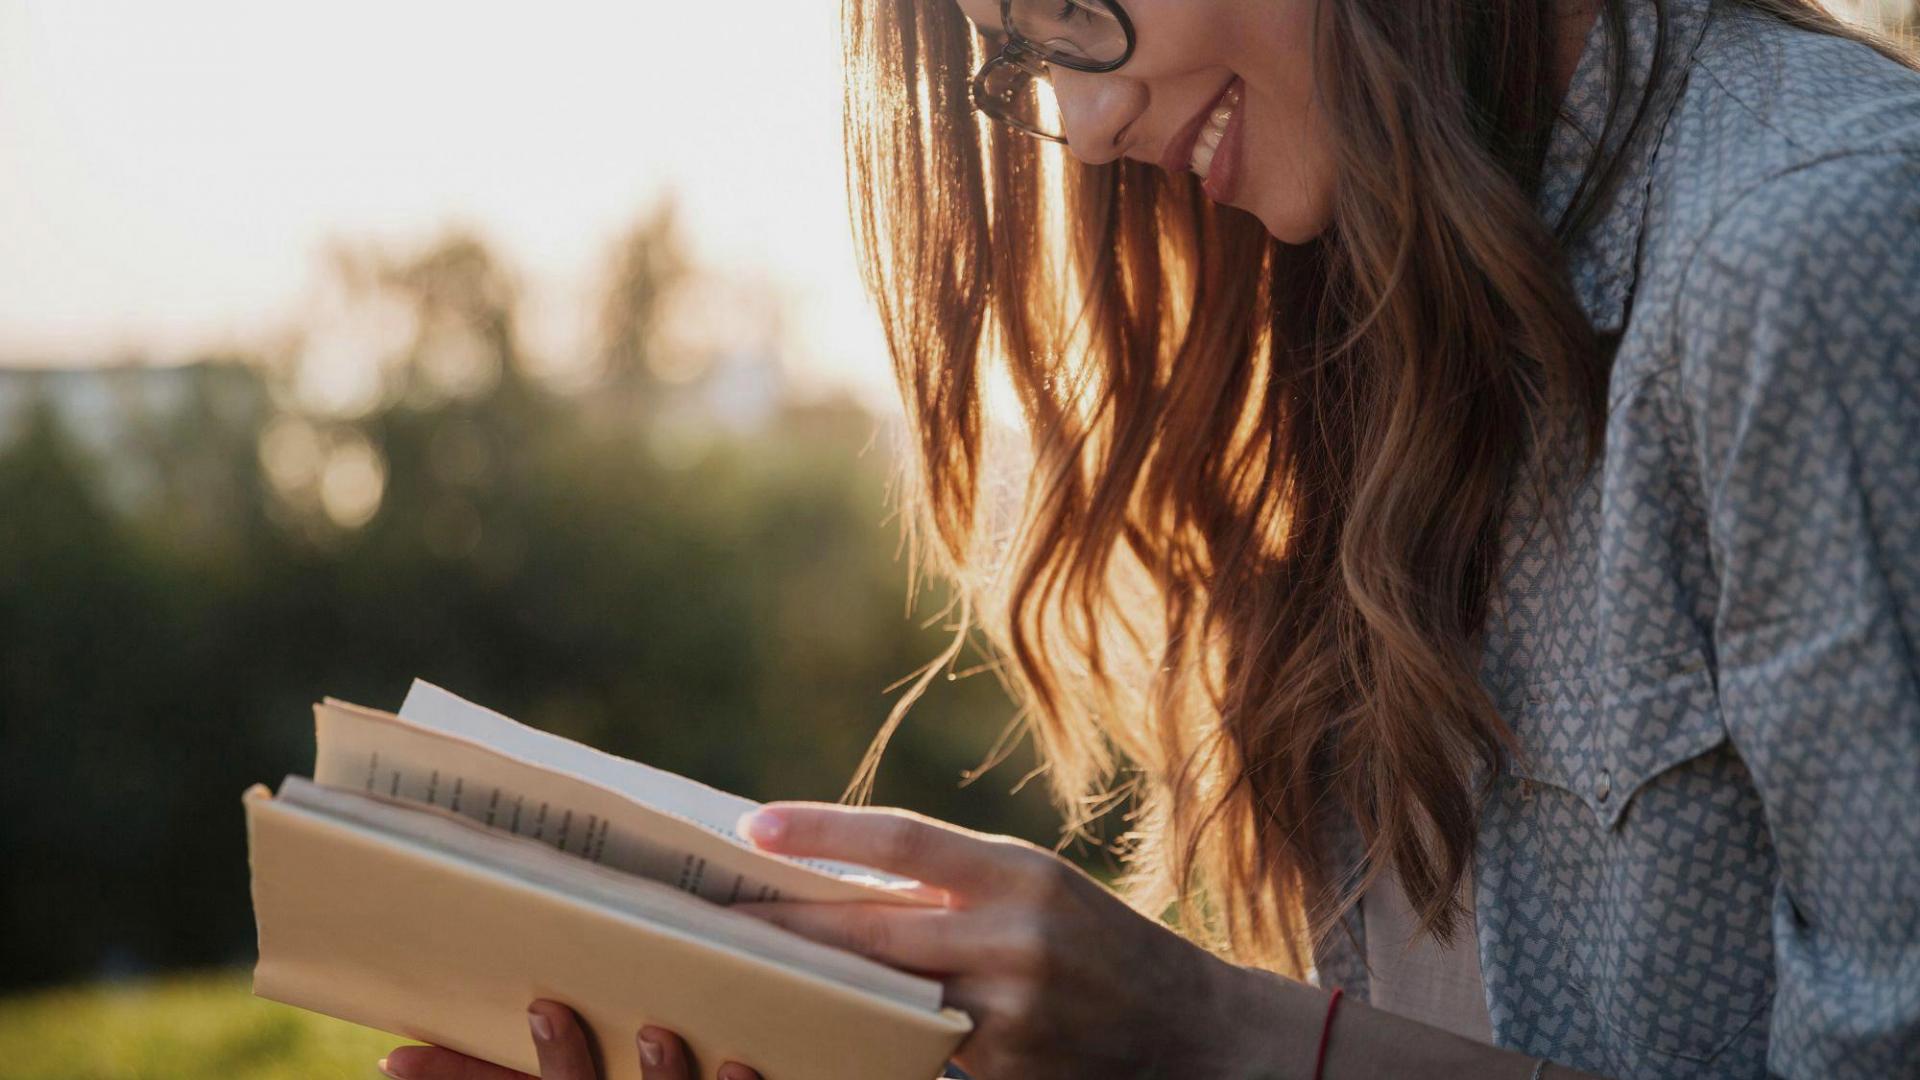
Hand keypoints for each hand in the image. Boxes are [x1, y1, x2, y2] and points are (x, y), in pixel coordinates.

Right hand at [378, 999, 763, 1079]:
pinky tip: (739, 1063)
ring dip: (659, 1076)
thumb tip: (525, 940)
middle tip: (545, 1007)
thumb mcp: (602, 1038)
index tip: (395, 1059)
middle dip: (560, 1063)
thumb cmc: (659, 1043)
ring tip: (656, 1035)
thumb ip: (565, 1015)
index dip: (452, 1075)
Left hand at [731, 802, 1270, 1079]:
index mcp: (1019, 871)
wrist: (1191, 1031)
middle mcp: (1014, 934)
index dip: (821, 829)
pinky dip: (869, 1033)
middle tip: (714, 914)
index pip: (902, 836)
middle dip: (785, 922)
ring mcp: (1009, 1009)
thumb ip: (949, 884)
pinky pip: (915, 1046)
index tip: (750, 824)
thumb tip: (834, 881)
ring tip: (748, 969)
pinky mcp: (1005, 1068)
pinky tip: (823, 1027)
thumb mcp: (1036, 888)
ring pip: (881, 993)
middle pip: (870, 925)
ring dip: (814, 982)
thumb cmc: (1095, 942)